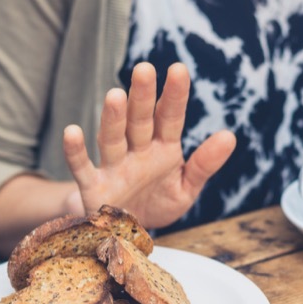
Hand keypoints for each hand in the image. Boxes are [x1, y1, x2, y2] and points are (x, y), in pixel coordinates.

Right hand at [62, 62, 235, 227]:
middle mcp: (137, 151)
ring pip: (112, 138)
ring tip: (115, 95)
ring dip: (113, 118)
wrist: (128, 234)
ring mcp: (114, 167)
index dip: (174, 95)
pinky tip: (72, 132)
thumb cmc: (158, 203)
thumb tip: (230, 136)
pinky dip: (76, 152)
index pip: (169, 117)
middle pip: (139, 120)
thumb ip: (205, 164)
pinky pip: (82, 168)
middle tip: (144, 69)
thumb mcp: (186, 188)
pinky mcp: (94, 187)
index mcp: (163, 149)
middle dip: (141, 97)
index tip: (179, 69)